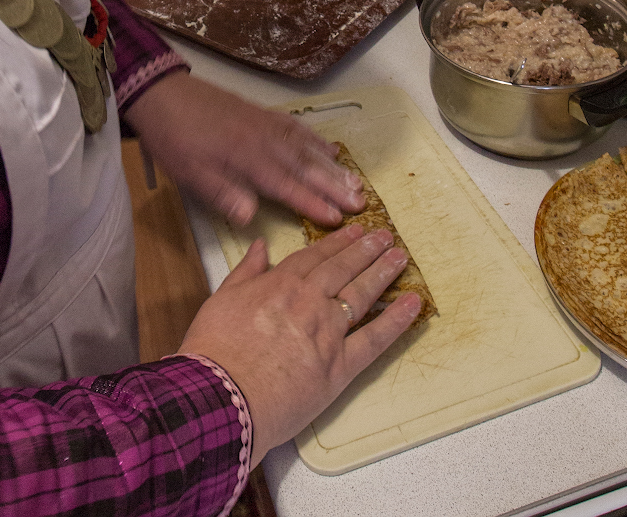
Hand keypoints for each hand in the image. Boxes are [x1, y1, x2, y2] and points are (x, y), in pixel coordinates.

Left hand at [123, 72, 365, 225]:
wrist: (165, 96)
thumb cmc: (176, 141)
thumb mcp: (191, 174)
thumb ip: (222, 194)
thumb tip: (251, 216)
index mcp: (247, 160)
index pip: (286, 186)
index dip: (312, 203)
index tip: (337, 219)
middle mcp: (265, 141)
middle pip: (306, 167)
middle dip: (334, 187)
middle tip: (361, 203)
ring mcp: (267, 125)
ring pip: (307, 148)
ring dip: (333, 167)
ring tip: (356, 182)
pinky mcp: (264, 114)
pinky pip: (298, 128)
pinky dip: (316, 140)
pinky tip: (330, 150)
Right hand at [178, 224, 420, 465]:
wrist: (220, 394)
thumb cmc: (213, 352)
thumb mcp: (220, 300)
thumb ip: (245, 272)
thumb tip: (261, 247)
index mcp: (279, 284)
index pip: (315, 257)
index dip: (337, 242)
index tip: (355, 230)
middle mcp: (308, 301)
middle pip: (343, 269)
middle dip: (366, 250)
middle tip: (386, 236)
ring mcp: (328, 331)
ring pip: (362, 294)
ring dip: (383, 273)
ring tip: (400, 257)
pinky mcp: (340, 366)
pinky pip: (375, 339)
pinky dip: (397, 320)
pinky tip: (413, 304)